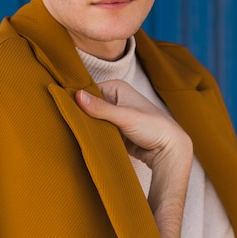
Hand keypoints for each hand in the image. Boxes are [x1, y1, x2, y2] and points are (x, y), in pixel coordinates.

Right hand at [75, 80, 192, 237]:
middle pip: (89, 107)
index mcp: (117, 87)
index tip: (66, 113)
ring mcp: (115, 116)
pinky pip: (99, 132)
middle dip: (83, 117)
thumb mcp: (125, 117)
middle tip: (71, 127)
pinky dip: (95, 137)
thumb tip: (77, 95)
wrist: (170, 149)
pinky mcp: (116, 131)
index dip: (77, 102)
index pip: (88, 92)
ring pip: (93, 121)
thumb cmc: (153, 127)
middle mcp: (115, 99)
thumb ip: (101, 108)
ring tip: (79, 136)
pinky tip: (88, 142)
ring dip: (89, 129)